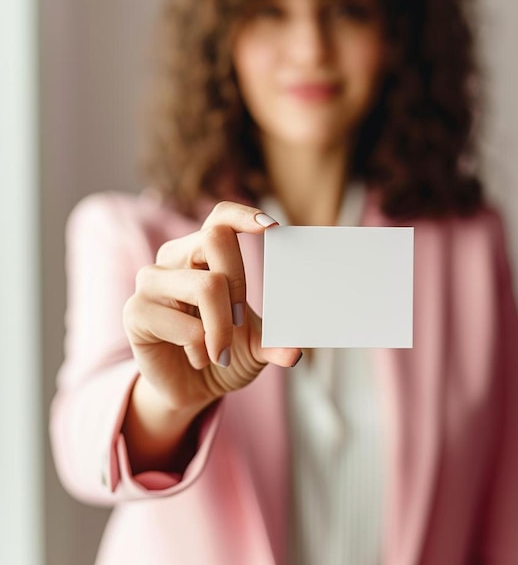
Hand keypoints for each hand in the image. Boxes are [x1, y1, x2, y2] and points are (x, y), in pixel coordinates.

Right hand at [123, 201, 301, 416]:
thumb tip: (294, 352)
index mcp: (202, 252)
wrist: (190, 388)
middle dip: (240, 285)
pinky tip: (195, 357)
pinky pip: (184, 323)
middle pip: (215, 240)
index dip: (243, 215)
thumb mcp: (256, 345)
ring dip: (222, 326)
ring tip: (219, 351)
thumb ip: (274, 342)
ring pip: (206, 284)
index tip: (273, 228)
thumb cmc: (223, 353)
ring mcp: (151, 281)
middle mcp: (174, 257)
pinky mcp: (136, 311)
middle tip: (240, 323)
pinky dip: (200, 347)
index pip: (220, 216)